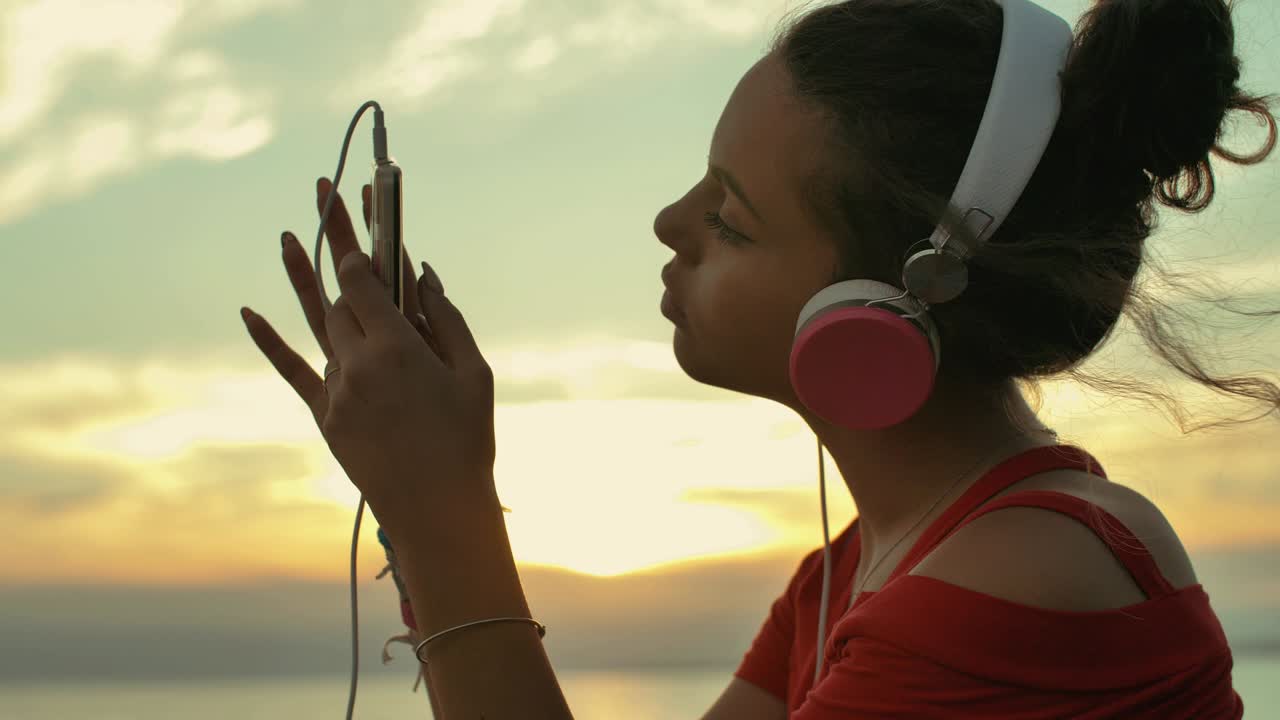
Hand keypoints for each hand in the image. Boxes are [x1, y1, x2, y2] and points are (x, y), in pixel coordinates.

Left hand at [240, 178, 497, 522]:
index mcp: (399, 350)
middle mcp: (359, 364)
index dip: (360, 239)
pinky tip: (249, 311)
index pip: (365, 281)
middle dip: (335, 244)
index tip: (358, 203)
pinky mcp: (326, 416)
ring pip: (319, 324)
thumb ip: (448, 319)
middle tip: (327, 198)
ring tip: (286, 234)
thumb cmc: (467, 441)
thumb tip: (423, 274)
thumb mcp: (475, 375)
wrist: (436, 511)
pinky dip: (270, 341)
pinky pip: (293, 370)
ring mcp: (338, 391)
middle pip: (340, 295)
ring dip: (302, 277)